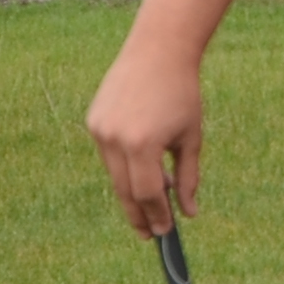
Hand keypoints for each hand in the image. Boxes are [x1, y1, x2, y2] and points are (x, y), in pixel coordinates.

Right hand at [86, 34, 206, 232]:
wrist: (157, 51)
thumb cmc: (181, 93)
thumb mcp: (190, 138)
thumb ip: (188, 178)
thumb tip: (188, 214)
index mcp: (143, 144)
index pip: (148, 194)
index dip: (157, 216)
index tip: (165, 232)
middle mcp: (116, 139)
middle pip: (125, 191)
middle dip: (139, 214)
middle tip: (152, 233)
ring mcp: (100, 130)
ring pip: (114, 175)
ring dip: (132, 191)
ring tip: (152, 203)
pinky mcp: (93, 121)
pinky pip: (108, 155)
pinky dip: (123, 167)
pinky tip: (140, 172)